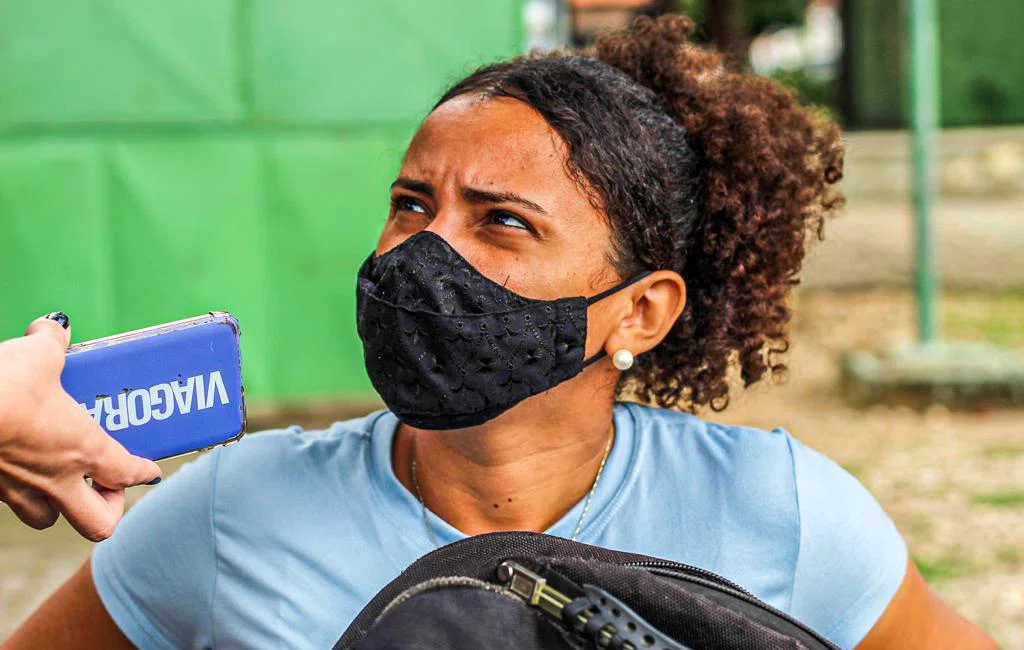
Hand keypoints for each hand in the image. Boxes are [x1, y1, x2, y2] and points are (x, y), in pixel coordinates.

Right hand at [0, 314, 160, 540]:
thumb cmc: (2, 386)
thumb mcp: (36, 354)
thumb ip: (51, 342)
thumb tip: (54, 327)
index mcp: (83, 448)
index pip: (126, 473)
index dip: (142, 473)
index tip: (149, 471)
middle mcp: (55, 479)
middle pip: (97, 523)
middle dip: (108, 508)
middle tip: (105, 484)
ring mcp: (17, 490)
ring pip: (46, 518)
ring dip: (59, 505)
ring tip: (60, 480)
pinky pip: (7, 501)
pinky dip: (17, 490)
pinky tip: (14, 465)